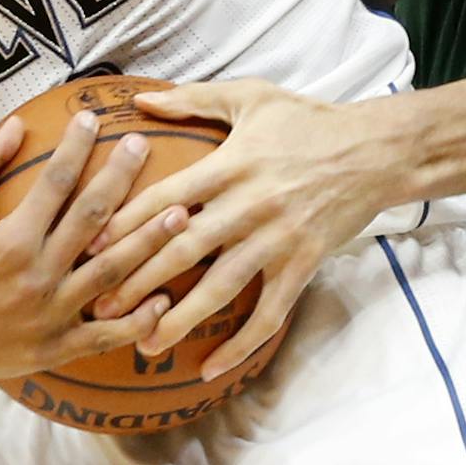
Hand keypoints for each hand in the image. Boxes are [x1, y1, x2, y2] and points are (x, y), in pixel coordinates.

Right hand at [0, 110, 188, 386]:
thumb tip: (18, 123)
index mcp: (10, 240)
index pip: (54, 182)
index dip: (76, 146)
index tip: (94, 117)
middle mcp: (35, 276)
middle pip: (92, 219)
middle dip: (121, 179)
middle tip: (143, 147)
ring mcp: (49, 316)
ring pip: (111, 274)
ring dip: (148, 242)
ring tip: (180, 213)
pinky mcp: (55, 349)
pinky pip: (106, 336)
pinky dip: (137, 319)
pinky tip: (164, 295)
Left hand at [85, 81, 398, 381]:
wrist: (375, 149)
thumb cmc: (308, 119)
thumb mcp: (250, 96)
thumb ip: (193, 99)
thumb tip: (141, 101)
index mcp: (231, 163)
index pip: (167, 198)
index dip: (126, 224)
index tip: (90, 248)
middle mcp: (249, 204)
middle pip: (183, 248)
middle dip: (138, 280)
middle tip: (99, 308)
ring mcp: (277, 238)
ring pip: (221, 286)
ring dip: (180, 318)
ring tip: (144, 344)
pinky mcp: (302, 264)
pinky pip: (268, 313)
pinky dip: (241, 345)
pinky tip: (210, 368)